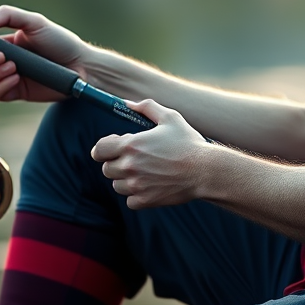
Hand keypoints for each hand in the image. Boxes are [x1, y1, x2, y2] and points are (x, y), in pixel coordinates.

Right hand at [0, 5, 87, 102]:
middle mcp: (4, 59)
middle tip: (2, 56)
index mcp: (5, 40)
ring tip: (15, 68)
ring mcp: (9, 76)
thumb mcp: (34, 22)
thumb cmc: (60, 41)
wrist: (80, 65)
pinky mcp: (17, 92)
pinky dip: (2, 86)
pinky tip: (17, 79)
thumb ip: (7, 16)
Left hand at [90, 100, 207, 209]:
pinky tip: (150, 186)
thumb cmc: (188, 143)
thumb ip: (147, 107)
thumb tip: (127, 103)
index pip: (98, 150)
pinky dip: (136, 195)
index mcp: (131, 145)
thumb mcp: (170, 117)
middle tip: (134, 160)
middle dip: (116, 164)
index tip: (112, 148)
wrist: (205, 170)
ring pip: (117, 185)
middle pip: (106, 169)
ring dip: (126, 180)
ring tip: (144, 173)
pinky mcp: (146, 200)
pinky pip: (130, 201)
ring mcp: (137, 185)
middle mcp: (130, 166)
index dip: (102, 149)